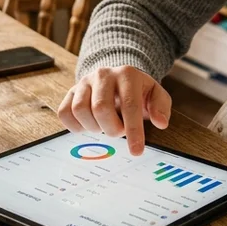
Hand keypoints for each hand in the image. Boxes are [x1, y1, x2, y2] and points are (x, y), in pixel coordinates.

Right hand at [57, 66, 171, 155]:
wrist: (117, 78)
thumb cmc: (137, 91)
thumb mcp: (155, 95)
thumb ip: (161, 107)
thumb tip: (160, 122)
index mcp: (127, 74)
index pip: (130, 105)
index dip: (133, 130)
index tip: (136, 151)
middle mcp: (103, 74)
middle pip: (101, 108)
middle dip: (111, 129)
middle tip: (119, 131)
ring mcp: (85, 82)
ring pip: (80, 109)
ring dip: (93, 127)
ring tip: (103, 126)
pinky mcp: (71, 92)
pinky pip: (64, 112)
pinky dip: (74, 126)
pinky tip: (88, 126)